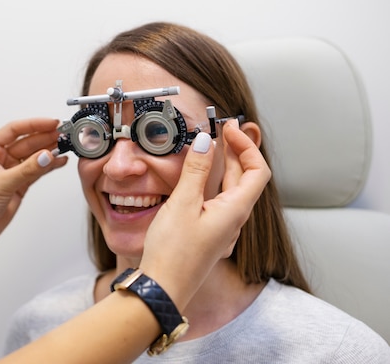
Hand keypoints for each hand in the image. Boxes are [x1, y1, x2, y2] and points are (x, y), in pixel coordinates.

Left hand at [0, 118, 67, 249]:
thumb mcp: (2, 184)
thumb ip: (27, 170)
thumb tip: (46, 156)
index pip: (14, 130)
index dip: (34, 124)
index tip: (51, 124)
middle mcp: (1, 158)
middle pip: (28, 141)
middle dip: (45, 137)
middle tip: (63, 135)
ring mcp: (12, 170)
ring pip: (35, 155)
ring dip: (50, 150)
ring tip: (66, 146)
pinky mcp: (21, 183)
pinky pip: (38, 170)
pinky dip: (50, 165)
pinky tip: (60, 161)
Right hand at [139, 120, 270, 306]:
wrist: (162, 289)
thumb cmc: (173, 253)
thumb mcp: (183, 204)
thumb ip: (196, 171)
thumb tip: (207, 142)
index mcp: (235, 210)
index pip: (257, 171)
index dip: (246, 146)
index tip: (228, 128)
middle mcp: (234, 220)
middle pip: (245, 178)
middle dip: (235, 151)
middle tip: (219, 130)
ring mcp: (222, 228)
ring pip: (231, 190)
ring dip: (223, 166)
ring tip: (209, 147)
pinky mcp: (209, 234)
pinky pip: (218, 201)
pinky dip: (212, 182)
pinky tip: (196, 178)